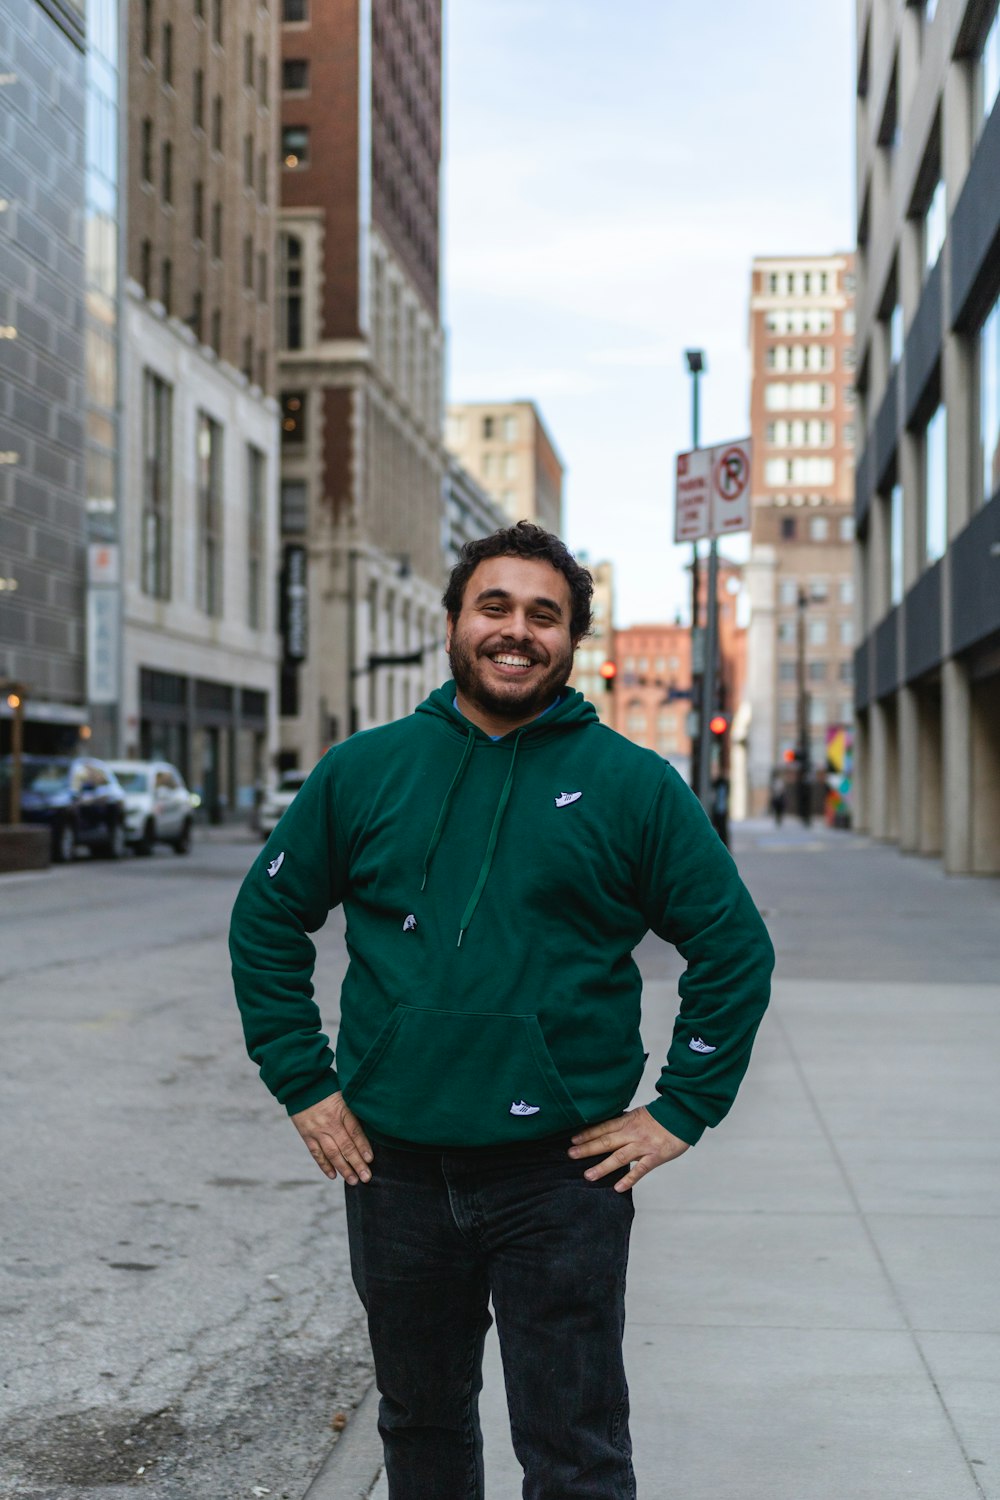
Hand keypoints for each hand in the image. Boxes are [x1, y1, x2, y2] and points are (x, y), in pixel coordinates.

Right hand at [290, 1092, 372, 1183]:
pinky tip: (333, 1175)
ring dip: (343, 1168)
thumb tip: (371, 1124)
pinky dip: (325, 1165)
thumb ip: (354, 1110)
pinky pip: (317, 1153)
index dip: (363, 1146)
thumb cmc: (327, 1088)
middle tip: (366, 1178)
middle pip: (345, 1146)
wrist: (301, 1084)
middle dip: (357, 1163)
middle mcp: (330, 1123)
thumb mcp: (344, 1094)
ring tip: (353, 1181)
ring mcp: (317, 1130)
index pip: (355, 1131)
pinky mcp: (307, 1135)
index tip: (370, 1159)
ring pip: (332, 1153)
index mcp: (341, 1110)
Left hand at [569, 1106, 689, 1191]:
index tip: (573, 1140)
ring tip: (588, 1175)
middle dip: (587, 1148)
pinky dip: (628, 1179)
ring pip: (619, 1157)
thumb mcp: (639, 1114)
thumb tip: (608, 1126)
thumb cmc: (661, 1116)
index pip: (603, 1128)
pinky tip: (617, 1188)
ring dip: (602, 1167)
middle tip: (571, 1155)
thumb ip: (624, 1122)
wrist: (683, 1115)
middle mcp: (632, 1134)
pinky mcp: (655, 1156)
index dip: (587, 1134)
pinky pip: (640, 1170)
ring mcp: (643, 1146)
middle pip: (606, 1141)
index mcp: (627, 1122)